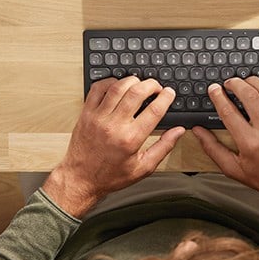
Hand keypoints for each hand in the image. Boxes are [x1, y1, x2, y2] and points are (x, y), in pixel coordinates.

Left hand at [43, 77, 184, 216]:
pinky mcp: (86, 114)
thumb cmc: (110, 175)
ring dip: (132, 80)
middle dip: (151, 85)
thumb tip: (178, 132)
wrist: (81, 179)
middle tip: (156, 87)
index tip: (169, 93)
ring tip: (139, 83)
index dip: (166, 98)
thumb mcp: (143, 167)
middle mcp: (114, 126)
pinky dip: (110, 82)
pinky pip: (98, 89)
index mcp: (131, 139)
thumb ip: (163, 147)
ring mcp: (98, 118)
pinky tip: (117, 85)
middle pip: (137, 93)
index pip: (154, 110)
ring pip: (118, 87)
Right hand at [192, 77, 258, 230]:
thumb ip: (212, 148)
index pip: (229, 112)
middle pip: (249, 95)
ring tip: (246, 83)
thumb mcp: (234, 168)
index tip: (214, 89)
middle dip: (235, 84)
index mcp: (250, 143)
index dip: (218, 96)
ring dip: (254, 81)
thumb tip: (198, 131)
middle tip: (229, 83)